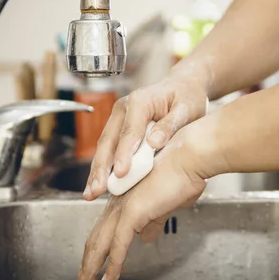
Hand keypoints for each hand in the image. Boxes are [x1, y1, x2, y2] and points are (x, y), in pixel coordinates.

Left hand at [75, 123, 219, 279]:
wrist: (190, 157)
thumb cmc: (184, 173)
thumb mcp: (167, 203)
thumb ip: (153, 220)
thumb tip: (146, 236)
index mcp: (126, 198)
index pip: (105, 229)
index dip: (98, 250)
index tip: (94, 266)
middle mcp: (119, 202)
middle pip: (95, 238)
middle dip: (87, 263)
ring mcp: (123, 207)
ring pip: (99, 243)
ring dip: (91, 268)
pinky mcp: (133, 212)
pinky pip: (118, 244)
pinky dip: (113, 264)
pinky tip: (109, 279)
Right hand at [83, 74, 208, 200]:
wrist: (183, 87)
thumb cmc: (186, 96)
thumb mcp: (185, 109)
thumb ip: (170, 125)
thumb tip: (155, 142)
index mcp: (140, 101)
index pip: (129, 131)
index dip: (124, 154)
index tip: (122, 173)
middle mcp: (124, 108)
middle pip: (108, 140)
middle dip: (101, 167)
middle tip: (97, 189)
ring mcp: (118, 118)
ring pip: (104, 147)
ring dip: (97, 171)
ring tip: (92, 192)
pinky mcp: (119, 129)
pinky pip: (109, 149)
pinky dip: (104, 168)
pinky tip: (99, 184)